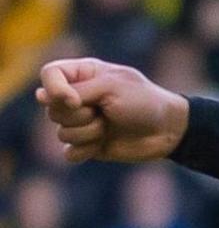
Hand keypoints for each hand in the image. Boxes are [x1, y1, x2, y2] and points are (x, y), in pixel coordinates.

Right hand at [36, 58, 189, 162]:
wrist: (168, 131)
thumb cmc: (144, 102)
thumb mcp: (112, 88)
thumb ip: (76, 90)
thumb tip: (40, 96)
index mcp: (84, 75)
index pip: (49, 74)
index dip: (54, 89)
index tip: (74, 100)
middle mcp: (78, 97)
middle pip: (51, 109)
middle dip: (79, 115)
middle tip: (104, 112)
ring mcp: (81, 122)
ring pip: (60, 132)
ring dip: (87, 132)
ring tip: (109, 126)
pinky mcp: (87, 145)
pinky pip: (69, 153)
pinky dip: (85, 150)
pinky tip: (103, 144)